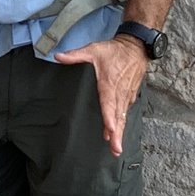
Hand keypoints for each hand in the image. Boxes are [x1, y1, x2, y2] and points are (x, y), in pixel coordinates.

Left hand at [51, 34, 149, 156]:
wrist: (136, 47)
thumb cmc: (115, 50)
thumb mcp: (93, 50)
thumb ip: (76, 55)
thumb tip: (58, 56)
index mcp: (110, 83)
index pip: (109, 103)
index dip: (109, 117)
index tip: (110, 130)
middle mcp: (119, 92)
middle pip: (118, 116)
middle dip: (117, 134)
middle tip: (116, 149)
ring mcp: (126, 94)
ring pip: (123, 116)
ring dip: (120, 132)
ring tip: (116, 147)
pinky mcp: (130, 95)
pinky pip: (125, 111)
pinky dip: (122, 123)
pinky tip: (117, 133)